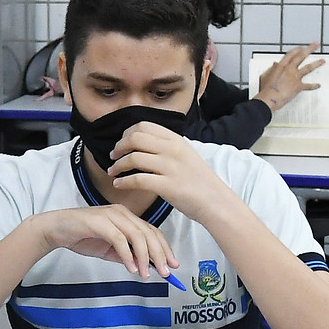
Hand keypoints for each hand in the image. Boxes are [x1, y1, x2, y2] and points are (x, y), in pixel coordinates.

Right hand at [37, 204, 178, 280]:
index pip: (152, 232)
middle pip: (149, 233)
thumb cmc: (82, 236)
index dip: (165, 249)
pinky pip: (119, 239)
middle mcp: (122, 213)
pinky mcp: (100, 222)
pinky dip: (127, 255)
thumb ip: (125, 255)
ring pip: (137, 236)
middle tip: (165, 272)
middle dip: (160, 254)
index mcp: (127, 217)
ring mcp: (111, 216)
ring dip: (144, 257)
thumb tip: (143, 266)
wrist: (57, 229)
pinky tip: (130, 268)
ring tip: (146, 274)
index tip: (172, 265)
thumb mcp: (109, 249)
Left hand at [104, 121, 229, 217]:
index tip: (121, 144)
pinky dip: (124, 181)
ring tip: (112, 172)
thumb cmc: (199, 181)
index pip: (143, 126)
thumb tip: (143, 142)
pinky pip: (138, 179)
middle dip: (119, 147)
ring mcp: (170, 167)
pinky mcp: (168, 186)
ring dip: (117, 165)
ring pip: (133, 158)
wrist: (216, 201)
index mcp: (176, 140)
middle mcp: (172, 150)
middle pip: (135, 138)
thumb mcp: (186, 154)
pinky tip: (118, 184)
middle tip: (113, 156)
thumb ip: (167, 146)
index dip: (126, 134)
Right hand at [254, 44, 326, 110]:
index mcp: (281, 66)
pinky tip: (318, 85)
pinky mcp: (298, 86)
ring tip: (322, 61)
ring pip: (308, 68)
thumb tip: (275, 64)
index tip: (301, 47)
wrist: (269, 99)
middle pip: (301, 56)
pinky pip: (308, 86)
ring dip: (316, 63)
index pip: (291, 54)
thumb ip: (272, 69)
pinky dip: (313, 86)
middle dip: (309, 49)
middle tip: (315, 45)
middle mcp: (289, 69)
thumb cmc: (266, 90)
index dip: (297, 50)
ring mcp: (295, 77)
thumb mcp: (266, 76)